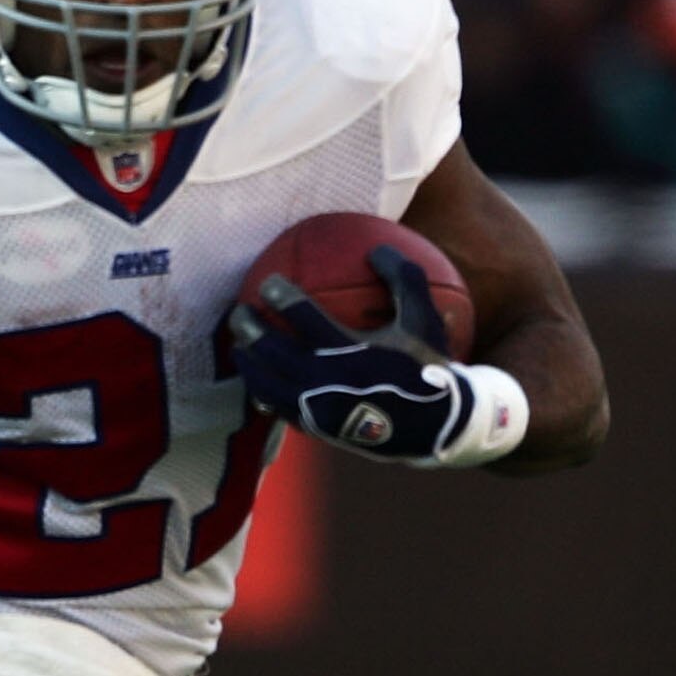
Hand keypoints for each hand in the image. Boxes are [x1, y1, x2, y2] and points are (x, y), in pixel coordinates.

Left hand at [231, 246, 523, 467]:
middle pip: (274, 350)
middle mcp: (328, 381)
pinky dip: (264, 393)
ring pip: (270, 383)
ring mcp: (319, 408)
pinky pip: (280, 409)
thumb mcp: (424, 319)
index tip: (267, 282)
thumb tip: (377, 247)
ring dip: (250, 362)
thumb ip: (404, 278)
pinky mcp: (318, 428)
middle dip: (251, 328)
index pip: (303, 316)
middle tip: (240, 311)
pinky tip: (257, 381)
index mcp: (350, 350)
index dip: (280, 295)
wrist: (436, 425)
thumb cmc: (428, 366)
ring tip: (238, 346)